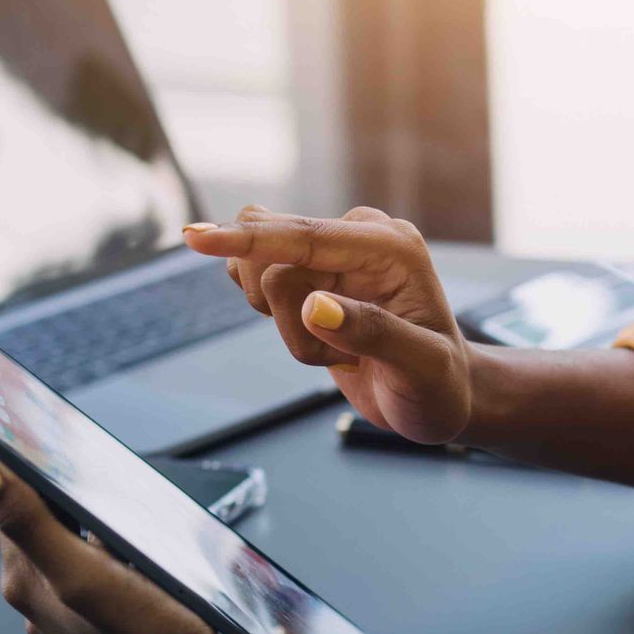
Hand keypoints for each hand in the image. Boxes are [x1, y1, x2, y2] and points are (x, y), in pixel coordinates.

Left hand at [0, 458, 434, 633]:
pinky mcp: (105, 628)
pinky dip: (120, 562)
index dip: (35, 473)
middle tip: (112, 494)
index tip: (60, 449)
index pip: (14, 504)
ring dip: (102, 533)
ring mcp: (72, 618)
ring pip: (79, 550)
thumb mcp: (85, 573)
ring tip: (134, 532)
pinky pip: (105, 577)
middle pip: (47, 525)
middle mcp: (41, 603)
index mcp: (26, 583)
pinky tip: (145, 565)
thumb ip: (29, 520)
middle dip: (76, 504)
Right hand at [184, 206, 471, 443]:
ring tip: (339, 353)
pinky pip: (262, 288)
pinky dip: (283, 328)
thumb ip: (372, 334)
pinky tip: (322, 342)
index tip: (195, 240)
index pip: (304, 237)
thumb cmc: (439, 386)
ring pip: (262, 278)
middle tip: (334, 353)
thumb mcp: (420, 369)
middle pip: (272, 255)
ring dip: (290, 331)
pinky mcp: (314, 273)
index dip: (248, 240)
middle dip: (285, 318)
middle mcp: (360, 238)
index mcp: (391, 246)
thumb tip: (314, 306)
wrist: (437, 397)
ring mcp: (334, 255)